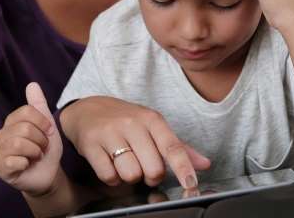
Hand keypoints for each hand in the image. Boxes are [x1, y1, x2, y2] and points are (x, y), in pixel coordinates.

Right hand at [0, 83, 62, 195]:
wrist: (48, 173)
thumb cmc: (46, 149)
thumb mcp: (47, 124)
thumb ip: (39, 105)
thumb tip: (32, 84)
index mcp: (13, 122)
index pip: (27, 112)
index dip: (43, 122)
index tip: (49, 132)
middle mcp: (3, 134)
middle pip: (25, 128)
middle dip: (41, 139)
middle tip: (42, 147)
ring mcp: (0, 151)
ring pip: (19, 143)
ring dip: (35, 151)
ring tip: (37, 155)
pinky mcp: (1, 168)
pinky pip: (13, 160)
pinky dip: (26, 162)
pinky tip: (27, 164)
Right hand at [60, 96, 210, 188]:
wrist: (88, 110)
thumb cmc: (126, 121)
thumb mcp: (153, 127)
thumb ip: (179, 147)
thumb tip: (204, 164)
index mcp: (152, 119)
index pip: (173, 147)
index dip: (184, 168)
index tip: (191, 184)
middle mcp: (133, 124)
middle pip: (153, 168)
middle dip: (151, 175)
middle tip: (144, 166)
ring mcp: (111, 133)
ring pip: (131, 174)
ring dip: (130, 177)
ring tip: (125, 163)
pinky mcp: (91, 144)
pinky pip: (109, 176)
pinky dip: (112, 177)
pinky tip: (111, 164)